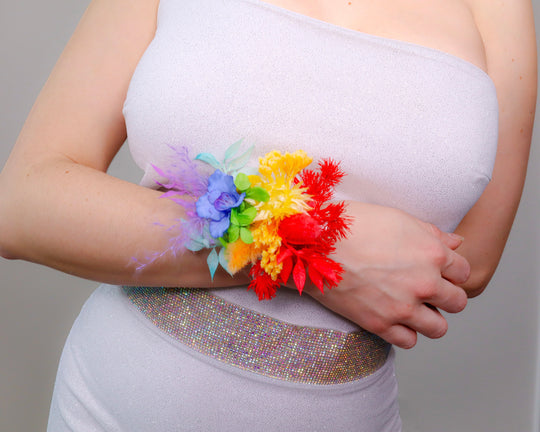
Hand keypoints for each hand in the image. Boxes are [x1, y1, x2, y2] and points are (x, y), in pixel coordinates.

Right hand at [304, 202, 468, 348]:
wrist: (314, 243)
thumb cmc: (353, 224)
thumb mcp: (397, 218)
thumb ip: (431, 233)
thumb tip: (456, 243)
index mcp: (432, 254)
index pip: (464, 272)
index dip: (452, 271)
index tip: (440, 270)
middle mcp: (424, 283)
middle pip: (458, 302)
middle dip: (446, 295)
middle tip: (427, 288)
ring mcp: (402, 307)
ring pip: (439, 328)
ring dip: (430, 318)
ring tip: (413, 306)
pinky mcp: (379, 324)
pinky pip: (409, 341)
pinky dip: (405, 332)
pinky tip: (394, 317)